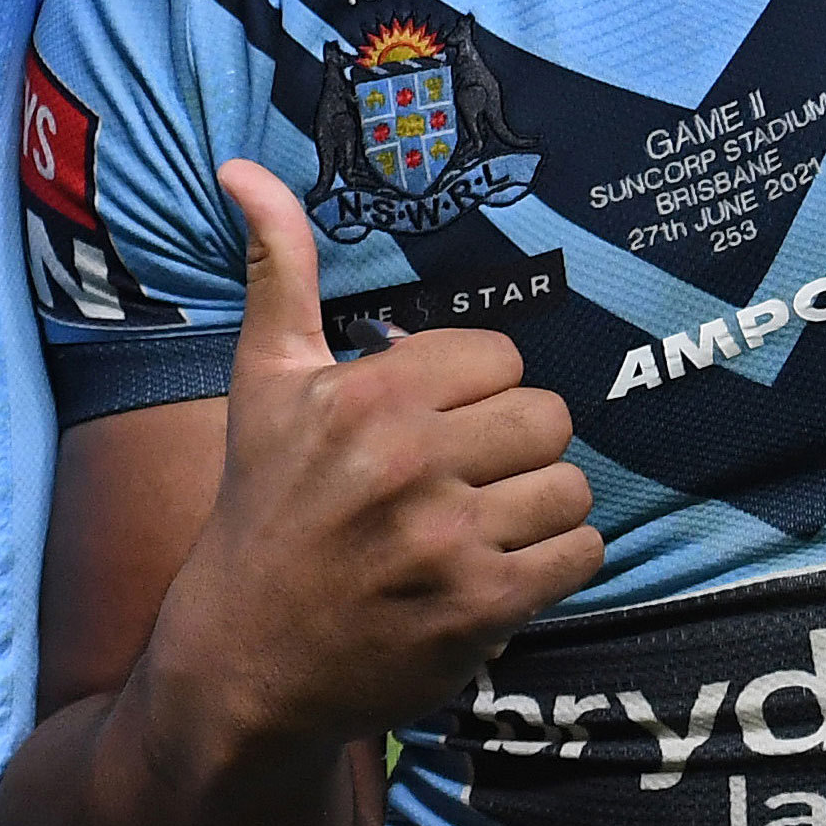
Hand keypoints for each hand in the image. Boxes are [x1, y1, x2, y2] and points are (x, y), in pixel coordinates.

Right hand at [157, 162, 598, 744]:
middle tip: (468, 475)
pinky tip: (502, 566)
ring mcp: (449, 539)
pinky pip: (581, 554)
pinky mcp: (481, 608)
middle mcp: (410, 461)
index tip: (436, 423)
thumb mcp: (264, 382)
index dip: (477, 390)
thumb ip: (277, 269)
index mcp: (367, 395)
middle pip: (547, 417)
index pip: (502, 356)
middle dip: (514, 446)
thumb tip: (244, 169)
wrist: (246, 656)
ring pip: (572, 487)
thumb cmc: (263, 506)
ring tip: (487, 521)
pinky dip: (555, 561)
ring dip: (539, 506)